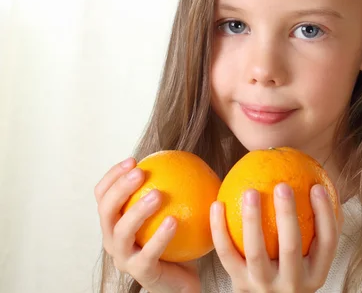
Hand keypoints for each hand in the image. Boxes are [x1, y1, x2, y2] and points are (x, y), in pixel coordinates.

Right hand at [94, 157, 200, 292]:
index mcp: (115, 222)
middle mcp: (113, 240)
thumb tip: (184, 156)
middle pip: (106, 211)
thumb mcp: (172, 209)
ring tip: (157, 194)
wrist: (183, 279)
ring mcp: (124, 258)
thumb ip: (171, 187)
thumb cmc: (178, 239)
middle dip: (120, 188)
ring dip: (137, 211)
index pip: (103, 195)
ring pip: (121, 232)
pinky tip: (174, 220)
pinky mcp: (141, 273)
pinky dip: (160, 236)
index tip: (134, 160)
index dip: (112, 176)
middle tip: (141, 172)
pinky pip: (149, 253)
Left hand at [210, 183, 340, 292]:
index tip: (317, 186)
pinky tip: (217, 203)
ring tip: (250, 191)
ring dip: (252, 220)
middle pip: (291, 247)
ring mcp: (265, 287)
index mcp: (316, 273)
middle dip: (287, 215)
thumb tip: (320, 180)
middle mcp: (293, 284)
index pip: (327, 242)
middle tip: (282, 185)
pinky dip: (219, 229)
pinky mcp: (239, 286)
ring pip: (256, 253)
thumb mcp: (310, 254)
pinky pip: (227, 254)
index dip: (325, 214)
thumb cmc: (292, 266)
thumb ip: (317, 222)